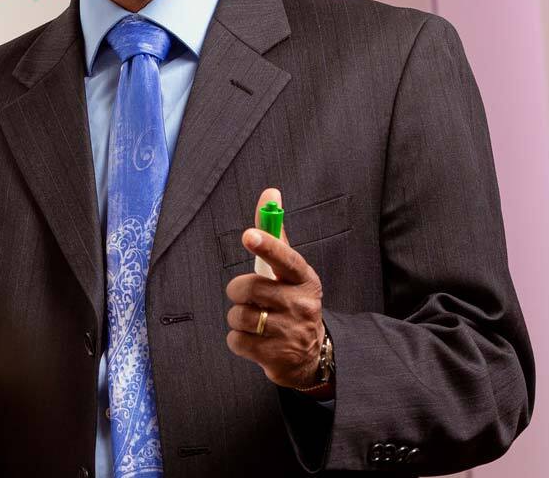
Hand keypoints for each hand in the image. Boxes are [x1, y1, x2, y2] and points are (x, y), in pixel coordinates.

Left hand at [225, 187, 328, 391]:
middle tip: (244, 295)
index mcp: (305, 280)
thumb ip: (276, 235)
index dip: (267, 246)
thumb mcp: (289, 273)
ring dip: (237, 318)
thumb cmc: (292, 303)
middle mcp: (302, 305)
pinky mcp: (277, 357)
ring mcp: (291, 333)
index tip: (249, 235)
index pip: (286, 259)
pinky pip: (237, 341)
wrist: (312, 354)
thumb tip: (270, 192)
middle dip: (238, 291)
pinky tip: (253, 339)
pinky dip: (237, 340)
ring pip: (240, 316)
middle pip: (250, 288)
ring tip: (252, 320)